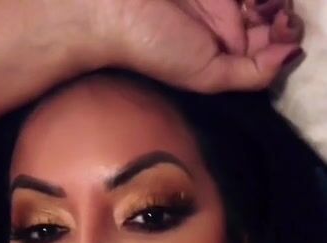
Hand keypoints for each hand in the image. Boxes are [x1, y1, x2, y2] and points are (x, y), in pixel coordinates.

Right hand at [97, 0, 302, 91]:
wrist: (112, 11)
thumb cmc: (155, 50)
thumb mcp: (208, 76)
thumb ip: (251, 73)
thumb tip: (290, 57)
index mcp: (225, 51)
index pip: (269, 43)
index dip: (283, 37)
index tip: (280, 32)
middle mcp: (224, 22)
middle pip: (271, 16)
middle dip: (280, 17)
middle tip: (275, 16)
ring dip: (269, 0)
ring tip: (256, 5)